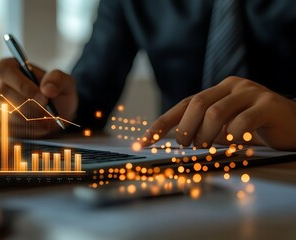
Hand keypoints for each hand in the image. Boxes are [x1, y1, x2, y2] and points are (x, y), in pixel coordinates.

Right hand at [0, 58, 77, 137]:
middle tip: (47, 112)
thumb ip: (58, 80)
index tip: (42, 97)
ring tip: (46, 120)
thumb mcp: (64, 82)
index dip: (21, 84)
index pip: (4, 70)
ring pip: (4, 114)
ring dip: (29, 120)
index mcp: (8, 67)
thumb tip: (47, 89)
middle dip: (28, 106)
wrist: (54, 114)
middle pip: (1, 94)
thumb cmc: (56, 93)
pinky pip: (6, 129)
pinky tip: (38, 127)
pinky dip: (26, 130)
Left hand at [139, 77, 295, 150]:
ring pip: (215, 113)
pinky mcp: (268, 104)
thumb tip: (175, 145)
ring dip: (207, 136)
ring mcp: (250, 92)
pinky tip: (236, 146)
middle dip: (186, 130)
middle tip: (189, 147)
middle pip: (196, 104)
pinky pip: (242, 122)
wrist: (295, 125)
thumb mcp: (225, 127)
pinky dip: (233, 138)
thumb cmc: (255, 129)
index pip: (183, 104)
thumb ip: (204, 129)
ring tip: (210, 149)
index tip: (143, 143)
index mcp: (217, 90)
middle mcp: (231, 86)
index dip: (161, 124)